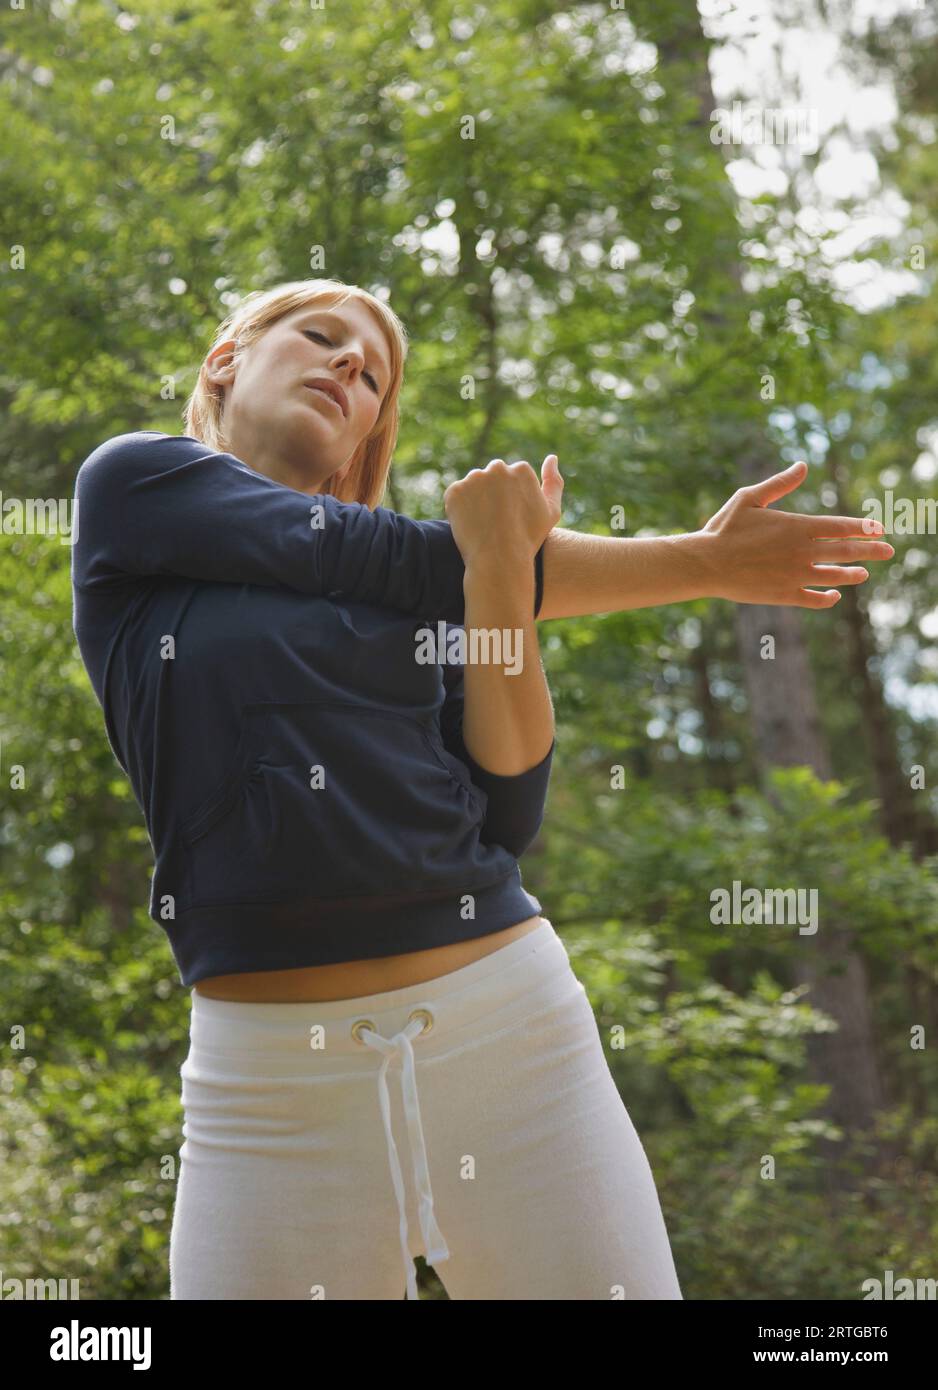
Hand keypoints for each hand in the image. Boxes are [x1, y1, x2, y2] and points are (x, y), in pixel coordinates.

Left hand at [444, 454, 563, 567]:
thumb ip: (554, 482)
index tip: (512, 515)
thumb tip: (552, 457)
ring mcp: (474, 478)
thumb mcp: (551, 511)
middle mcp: (497, 468)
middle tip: (496, 519)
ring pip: (473, 484)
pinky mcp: (455, 491)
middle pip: (492, 475)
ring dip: (475, 498)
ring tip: (483, 523)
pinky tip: (470, 524)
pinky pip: (456, 496)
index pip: (513, 475)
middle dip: (493, 492)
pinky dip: (460, 508)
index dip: (512, 497)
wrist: (500, 560)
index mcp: (521, 469)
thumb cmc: (529, 538)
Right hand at [697, 461, 894, 607]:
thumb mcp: (750, 498)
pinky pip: (814, 599)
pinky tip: (834, 595)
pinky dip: (828, 598)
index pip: (842, 527)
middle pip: (847, 551)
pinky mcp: (784, 595)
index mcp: (797, 527)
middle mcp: (802, 552)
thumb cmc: (724, 528)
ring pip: (835, 576)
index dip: (864, 528)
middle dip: (871, 550)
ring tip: (864, 573)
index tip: (879, 529)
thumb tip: (802, 466)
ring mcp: (795, 576)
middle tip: (889, 551)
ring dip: (853, 574)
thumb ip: (780, 484)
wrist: (705, 564)